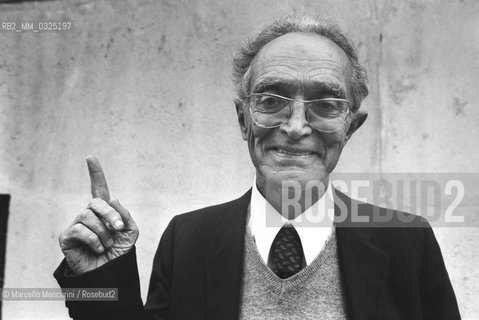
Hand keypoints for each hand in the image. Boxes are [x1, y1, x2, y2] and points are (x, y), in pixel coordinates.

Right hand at [58, 156, 138, 274]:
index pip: (99, 188)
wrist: (109, 273)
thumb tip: (111, 200)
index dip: (95, 173)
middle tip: (119, 228)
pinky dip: (94, 240)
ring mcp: (77, 223)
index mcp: (104, 210)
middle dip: (111, 214)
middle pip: (97, 201)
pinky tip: (97, 248)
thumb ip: (125, 214)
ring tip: (106, 245)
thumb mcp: (130, 231)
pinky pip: (81, 229)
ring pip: (89, 216)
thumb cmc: (118, 252)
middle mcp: (89, 214)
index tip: (90, 157)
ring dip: (104, 232)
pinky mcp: (67, 236)